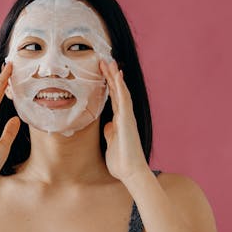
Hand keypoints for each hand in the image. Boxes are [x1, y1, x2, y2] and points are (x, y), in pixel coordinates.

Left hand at [99, 60, 148, 181]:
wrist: (130, 172)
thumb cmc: (121, 160)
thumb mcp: (111, 142)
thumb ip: (110, 132)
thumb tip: (107, 125)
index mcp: (119, 120)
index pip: (113, 97)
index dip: (108, 84)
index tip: (101, 71)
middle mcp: (124, 115)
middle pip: (117, 91)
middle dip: (110, 76)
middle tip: (103, 60)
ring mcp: (126, 117)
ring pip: (121, 91)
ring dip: (115, 76)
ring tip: (109, 62)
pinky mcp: (127, 120)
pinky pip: (123, 99)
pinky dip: (120, 86)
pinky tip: (117, 75)